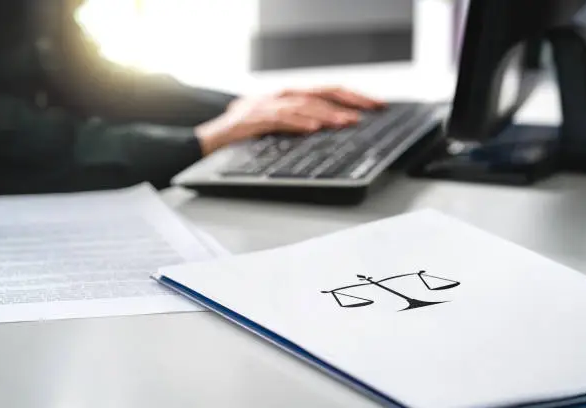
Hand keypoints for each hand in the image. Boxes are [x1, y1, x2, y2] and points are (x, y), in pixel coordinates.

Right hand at [195, 86, 384, 155]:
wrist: (210, 138)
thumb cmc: (244, 133)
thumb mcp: (277, 125)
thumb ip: (301, 122)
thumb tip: (330, 126)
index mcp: (289, 96)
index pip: (327, 91)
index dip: (353, 96)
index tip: (375, 105)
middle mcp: (281, 96)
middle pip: (322, 92)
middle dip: (350, 99)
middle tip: (372, 109)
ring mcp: (267, 105)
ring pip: (304, 104)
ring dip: (328, 113)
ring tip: (347, 122)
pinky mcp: (255, 118)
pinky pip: (280, 118)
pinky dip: (298, 122)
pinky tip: (314, 127)